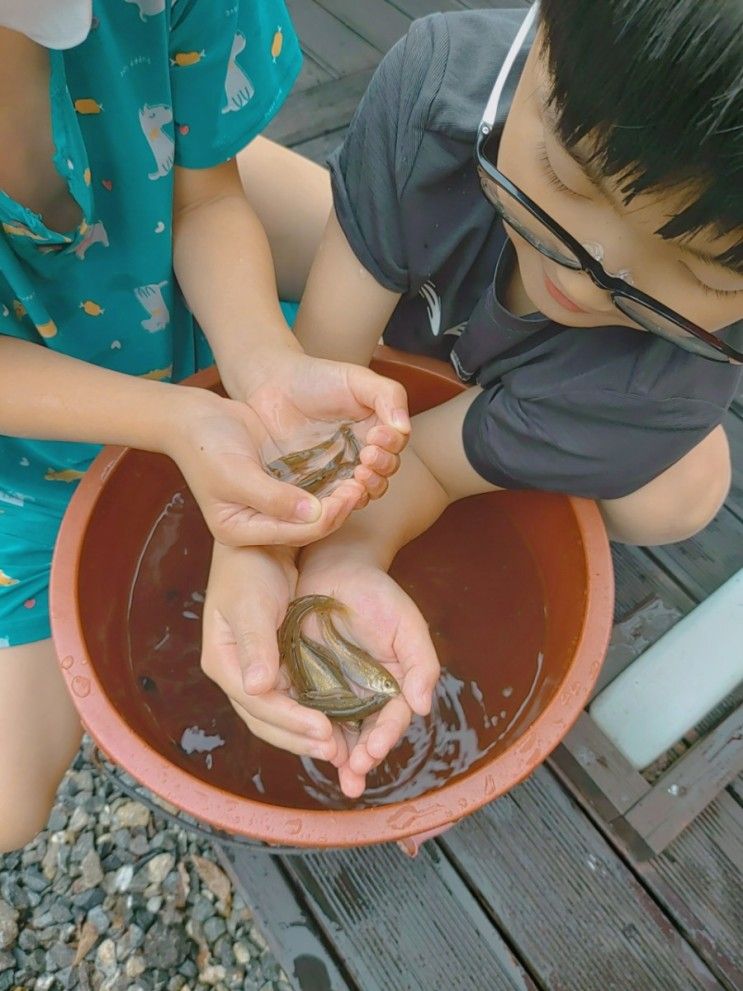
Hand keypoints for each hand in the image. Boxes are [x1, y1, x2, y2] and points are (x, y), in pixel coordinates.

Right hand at [167, 349, 409, 545]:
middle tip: (362, 486)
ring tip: (362, 479)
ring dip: (338, 499)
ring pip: (313, 512)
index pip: (293, 534)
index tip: (350, 495)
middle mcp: (256, 526)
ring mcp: (269, 508)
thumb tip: (313, 512)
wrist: (194, 418)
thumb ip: (272, 496)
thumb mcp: (235, 473)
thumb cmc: (207, 446)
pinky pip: (310, 493)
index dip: (325, 518)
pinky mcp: (279, 488)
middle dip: (337, 510)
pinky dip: (330, 486)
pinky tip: (350, 472)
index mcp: (240, 531)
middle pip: (307, 527)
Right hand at [200, 541, 349, 763]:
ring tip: (339, 749)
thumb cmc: (251, 567)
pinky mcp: (273, 664)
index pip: (257, 704)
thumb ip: (255, 645)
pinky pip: (291, 699)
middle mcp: (237, 673)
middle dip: (299, 738)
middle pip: (265, 719)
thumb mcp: (252, 603)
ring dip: (305, 733)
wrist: (259, 543)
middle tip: (336, 752)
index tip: (324, 732)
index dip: (291, 721)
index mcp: (223, 661)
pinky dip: (310, 713)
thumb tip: (257, 689)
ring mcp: (254, 671)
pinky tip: (335, 724)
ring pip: (278, 715)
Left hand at [236, 348, 410, 503]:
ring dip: (369, 486)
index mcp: (377, 428)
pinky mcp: (319, 485)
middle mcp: (363, 452)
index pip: (397, 445)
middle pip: (386, 472)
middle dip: (382, 467)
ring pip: (367, 491)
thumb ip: (388, 396)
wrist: (274, 387)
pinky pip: (337, 501)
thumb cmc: (317, 378)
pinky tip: (341, 489)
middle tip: (367, 456)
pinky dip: (344, 500)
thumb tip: (404, 427)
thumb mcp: (357, 379)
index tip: (377, 435)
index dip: (392, 444)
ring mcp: (341, 471)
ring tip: (358, 473)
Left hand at [296, 556, 439, 797]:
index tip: (373, 748)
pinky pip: (306, 712)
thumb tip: (423, 707)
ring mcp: (335, 690)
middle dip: (363, 757)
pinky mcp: (306, 682)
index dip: (385, 735)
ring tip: (341, 776)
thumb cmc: (376, 593)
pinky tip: (307, 747)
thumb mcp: (406, 623)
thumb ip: (421, 664)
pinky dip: (307, 733)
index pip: (393, 717)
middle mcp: (365, 693)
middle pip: (366, 733)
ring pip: (338, 731)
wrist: (334, 566)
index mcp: (393, 683)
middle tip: (355, 772)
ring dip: (339, 757)